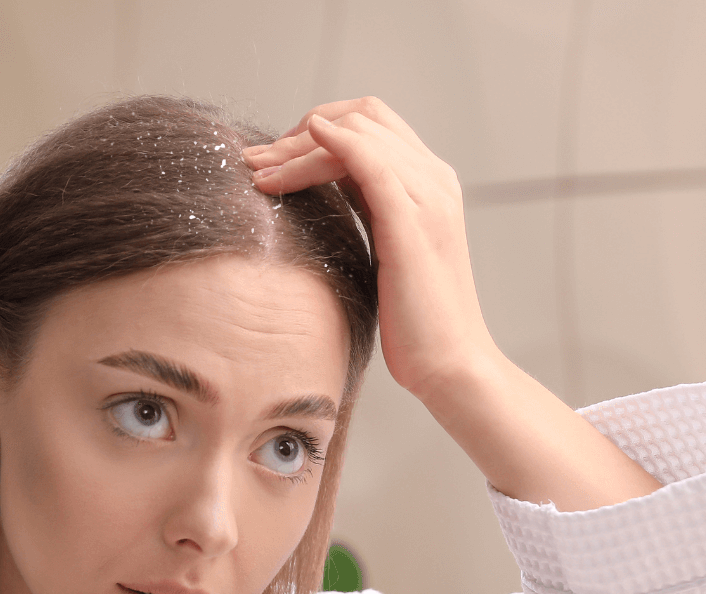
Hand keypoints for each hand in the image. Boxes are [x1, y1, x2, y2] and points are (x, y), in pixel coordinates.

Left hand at [244, 100, 661, 510]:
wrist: (451, 366)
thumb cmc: (416, 328)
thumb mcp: (386, 260)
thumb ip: (367, 221)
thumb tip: (321, 204)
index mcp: (429, 187)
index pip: (371, 126)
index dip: (317, 133)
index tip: (273, 162)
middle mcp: (433, 180)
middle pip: (363, 116)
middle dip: (300, 130)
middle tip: (254, 161)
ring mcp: (427, 197)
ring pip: (358, 134)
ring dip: (298, 144)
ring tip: (257, 171)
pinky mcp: (413, 222)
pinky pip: (369, 160)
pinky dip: (331, 144)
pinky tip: (296, 150)